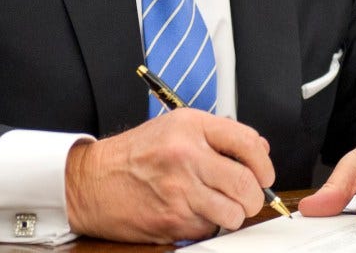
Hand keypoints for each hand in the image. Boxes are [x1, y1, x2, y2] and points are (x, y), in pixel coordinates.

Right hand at [64, 108, 273, 242]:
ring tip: (219, 206)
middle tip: (247, 197)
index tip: (264, 173)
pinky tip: (191, 212)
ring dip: (233, 214)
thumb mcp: (175, 127)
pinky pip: (210, 229)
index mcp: (190, 127)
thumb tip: (259, 149)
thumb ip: (218, 135)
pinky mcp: (173, 220)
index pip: (248, 142)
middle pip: (247, 183)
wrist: (91, 182)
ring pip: (234, 213)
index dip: (263, 163)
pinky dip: (207, 225)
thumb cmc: (133, 155)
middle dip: (254, 196)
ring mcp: (180, 190)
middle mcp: (187, 155)